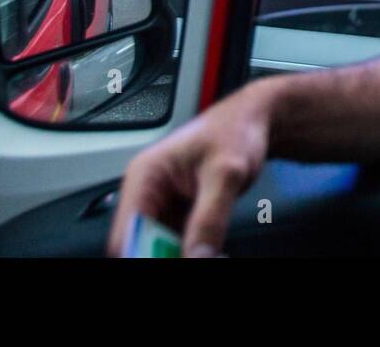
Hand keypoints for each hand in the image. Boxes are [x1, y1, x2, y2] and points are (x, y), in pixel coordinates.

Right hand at [108, 82, 272, 256]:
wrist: (253, 120)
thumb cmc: (235, 130)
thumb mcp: (225, 174)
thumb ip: (210, 217)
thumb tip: (196, 257)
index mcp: (145, 175)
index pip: (126, 232)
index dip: (143, 254)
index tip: (174, 259)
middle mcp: (147, 191)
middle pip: (140, 244)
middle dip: (165, 256)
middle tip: (199, 256)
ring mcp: (162, 204)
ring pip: (158, 247)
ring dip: (180, 255)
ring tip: (207, 253)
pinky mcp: (178, 212)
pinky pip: (175, 243)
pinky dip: (191, 252)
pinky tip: (208, 252)